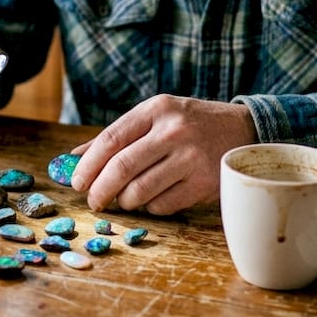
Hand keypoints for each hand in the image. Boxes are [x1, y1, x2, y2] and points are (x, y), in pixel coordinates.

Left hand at [69, 95, 256, 214]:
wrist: (242, 130)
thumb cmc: (189, 124)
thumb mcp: (156, 117)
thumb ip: (118, 135)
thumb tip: (74, 158)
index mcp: (157, 109)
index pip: (111, 138)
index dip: (88, 164)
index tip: (76, 182)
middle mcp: (173, 131)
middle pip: (122, 168)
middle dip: (100, 190)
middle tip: (93, 201)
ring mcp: (190, 158)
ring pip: (140, 191)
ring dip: (126, 201)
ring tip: (127, 198)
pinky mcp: (203, 183)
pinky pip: (162, 205)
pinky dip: (151, 207)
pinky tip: (156, 197)